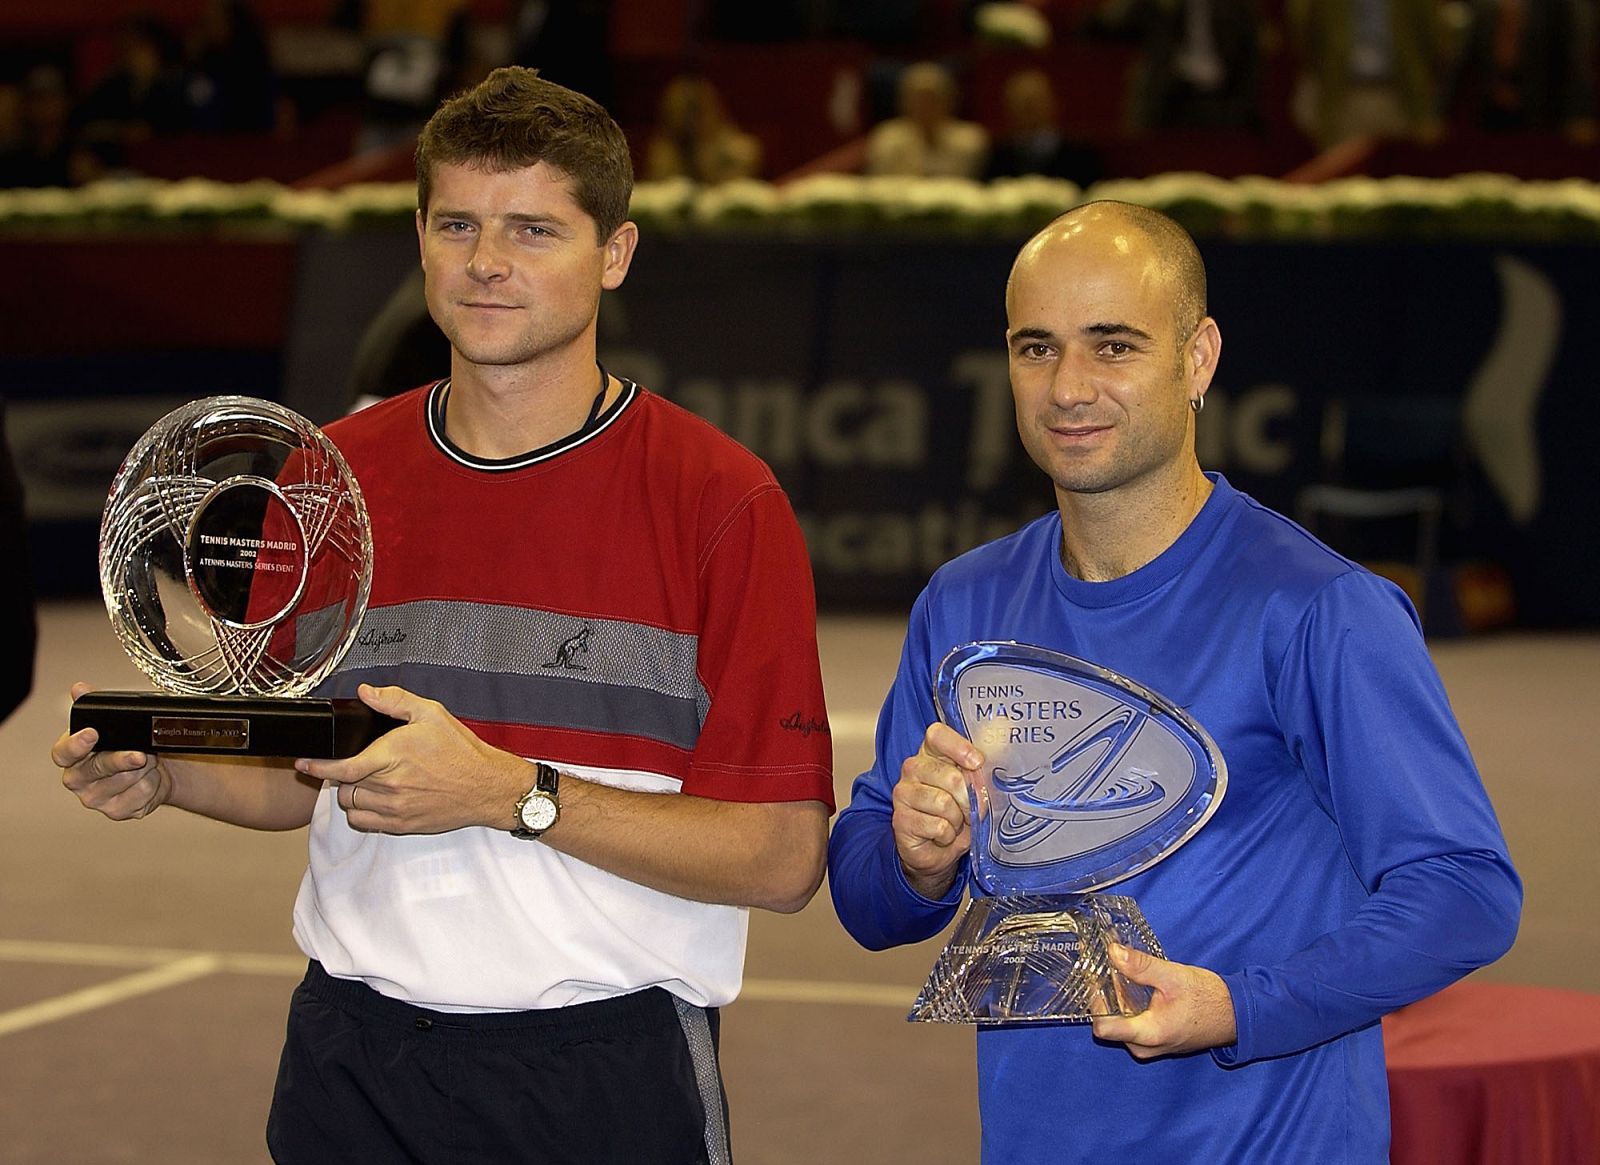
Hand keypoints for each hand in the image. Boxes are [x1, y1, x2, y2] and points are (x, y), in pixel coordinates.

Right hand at [51, 682, 170, 819]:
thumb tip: (79, 689)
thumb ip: (97, 707)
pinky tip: (151, 778)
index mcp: (71, 755)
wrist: (161, 769)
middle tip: (141, 754)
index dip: (76, 744)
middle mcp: (79, 779)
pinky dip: (153, 783)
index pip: (63, 752)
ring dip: (145, 767)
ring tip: (148, 759)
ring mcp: (96, 798)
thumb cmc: (131, 745)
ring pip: (125, 780)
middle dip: (122, 759)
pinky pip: (140, 795)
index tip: (92, 733)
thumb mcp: (116, 724)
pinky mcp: (117, 811)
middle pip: (97, 769)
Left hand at [296, 683, 518, 834]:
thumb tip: (366, 692)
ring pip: (350, 806)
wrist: (486, 787)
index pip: (343, 767)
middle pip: (343, 786)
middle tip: (352, 764)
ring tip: (364, 781)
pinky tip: (372, 799)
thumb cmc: (461, 751)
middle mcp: (390, 786)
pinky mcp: (402, 825)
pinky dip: (360, 812)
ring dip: (350, 793)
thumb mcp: (431, 714)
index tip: (305, 762)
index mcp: (393, 755)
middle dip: (340, 775)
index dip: (317, 766)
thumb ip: (395, 701)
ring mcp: (395, 809)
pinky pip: (364, 823)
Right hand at [891, 723, 984, 898]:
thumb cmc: (955, 816)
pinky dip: (947, 836)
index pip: (937, 735)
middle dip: (969, 800)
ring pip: (944, 803)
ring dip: (957, 820)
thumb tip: (985, 768)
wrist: (936, 851)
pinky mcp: (900, 819)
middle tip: (969, 811)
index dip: (959, 747)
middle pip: (950, 776)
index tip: (977, 763)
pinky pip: (938, 826)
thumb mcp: (971, 792)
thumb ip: (977, 775)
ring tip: (953, 824)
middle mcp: (913, 768)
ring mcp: (903, 793)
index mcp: (930, 754)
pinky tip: (941, 836)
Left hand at [1089, 943, 1237, 1058]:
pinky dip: (1127, 1005)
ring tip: (1113, 971)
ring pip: (1120, 1023)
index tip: (1092, 976)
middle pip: (1109, 1023)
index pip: (1103, 1028)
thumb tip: (1112, 952)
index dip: (1094, 1000)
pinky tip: (1128, 984)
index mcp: (1149, 1034)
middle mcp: (1145, 1047)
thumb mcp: (1173, 976)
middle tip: (1100, 967)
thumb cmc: (1208, 998)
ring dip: (1115, 999)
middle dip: (1103, 996)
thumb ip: (1141, 966)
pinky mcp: (1155, 1041)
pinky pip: (1132, 1024)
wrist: (1236, 1015)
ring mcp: (1150, 1046)